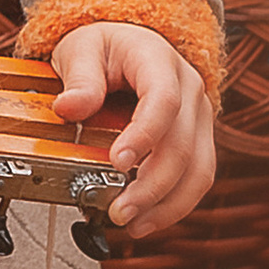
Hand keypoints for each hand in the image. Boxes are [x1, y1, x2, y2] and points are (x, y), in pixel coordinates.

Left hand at [49, 22, 215, 238]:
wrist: (132, 44)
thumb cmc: (106, 46)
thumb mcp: (82, 49)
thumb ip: (79, 78)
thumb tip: (68, 107)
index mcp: (160, 61)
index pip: (164, 100)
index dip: (144, 135)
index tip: (118, 162)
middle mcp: (190, 90)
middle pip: (183, 144)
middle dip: (152, 185)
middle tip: (119, 210)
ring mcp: (200, 117)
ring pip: (200, 169)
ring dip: (169, 204)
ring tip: (133, 224)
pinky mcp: (198, 140)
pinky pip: (197, 177)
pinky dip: (176, 204)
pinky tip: (148, 220)